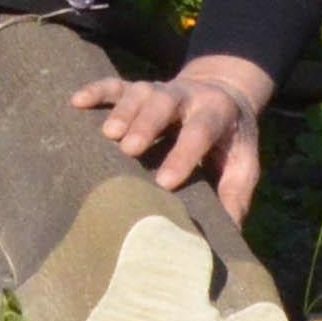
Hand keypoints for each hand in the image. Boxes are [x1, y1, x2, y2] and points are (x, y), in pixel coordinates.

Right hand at [72, 54, 274, 220]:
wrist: (225, 93)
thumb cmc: (230, 141)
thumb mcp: (244, 164)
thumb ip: (236, 195)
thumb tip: (226, 236)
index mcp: (217, 113)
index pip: (201, 130)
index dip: (183, 154)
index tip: (165, 182)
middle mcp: (187, 96)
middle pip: (166, 102)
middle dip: (148, 124)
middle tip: (129, 150)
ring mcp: (161, 88)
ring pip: (140, 91)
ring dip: (123, 110)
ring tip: (108, 135)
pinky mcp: (140, 87)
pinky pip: (116, 84)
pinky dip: (97, 91)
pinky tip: (77, 102)